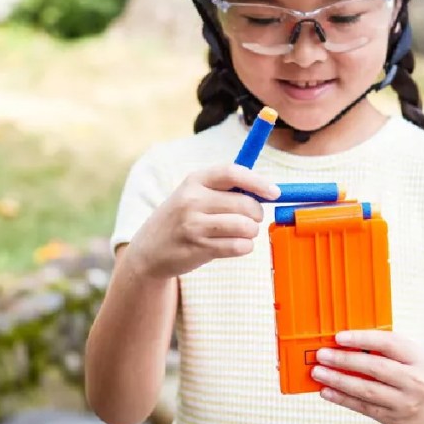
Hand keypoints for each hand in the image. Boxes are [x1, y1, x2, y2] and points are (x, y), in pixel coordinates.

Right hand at [127, 164, 279, 279]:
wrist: (149, 250)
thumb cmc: (181, 219)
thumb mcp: (193, 194)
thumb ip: (223, 189)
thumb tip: (264, 190)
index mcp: (194, 181)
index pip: (232, 173)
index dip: (258, 181)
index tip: (275, 192)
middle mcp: (192, 200)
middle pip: (245, 203)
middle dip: (257, 213)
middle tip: (253, 218)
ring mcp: (194, 225)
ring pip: (245, 226)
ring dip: (251, 232)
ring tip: (243, 233)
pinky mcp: (198, 248)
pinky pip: (238, 246)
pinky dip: (244, 247)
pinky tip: (235, 245)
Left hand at [311, 330, 423, 423]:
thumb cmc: (420, 374)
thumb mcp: (412, 355)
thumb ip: (386, 347)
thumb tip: (348, 340)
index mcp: (417, 358)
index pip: (389, 344)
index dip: (362, 338)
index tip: (339, 336)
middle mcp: (413, 381)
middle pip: (375, 368)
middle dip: (345, 360)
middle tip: (322, 355)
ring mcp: (404, 403)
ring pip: (367, 390)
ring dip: (339, 381)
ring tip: (319, 373)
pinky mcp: (393, 419)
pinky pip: (363, 407)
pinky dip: (343, 399)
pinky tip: (327, 391)